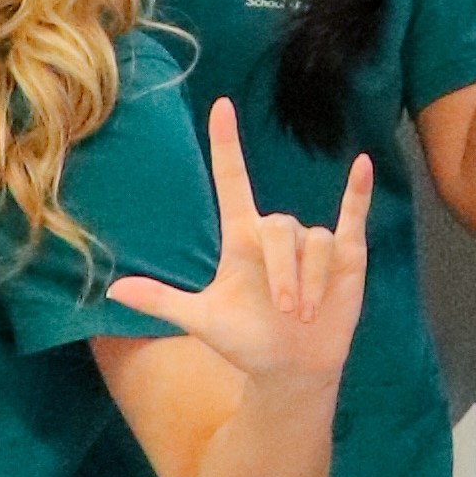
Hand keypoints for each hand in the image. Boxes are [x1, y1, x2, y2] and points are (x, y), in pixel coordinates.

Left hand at [109, 97, 369, 394]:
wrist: (288, 369)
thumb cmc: (244, 341)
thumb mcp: (201, 320)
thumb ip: (161, 301)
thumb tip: (113, 290)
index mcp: (240, 237)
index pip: (232, 180)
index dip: (226, 144)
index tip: (221, 107)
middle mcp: (275, 234)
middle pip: (280, 227)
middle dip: (284, 273)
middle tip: (286, 312)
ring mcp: (312, 242)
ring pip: (313, 241)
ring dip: (310, 279)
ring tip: (305, 314)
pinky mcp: (345, 253)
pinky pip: (351, 215)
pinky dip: (358, 192)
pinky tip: (362, 164)